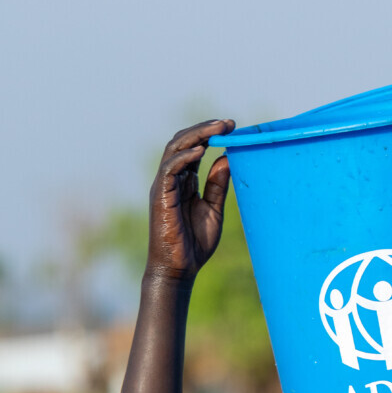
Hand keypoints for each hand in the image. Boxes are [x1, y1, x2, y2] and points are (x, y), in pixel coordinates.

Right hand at [145, 119, 235, 282]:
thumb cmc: (194, 245)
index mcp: (184, 182)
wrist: (180, 269)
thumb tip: (227, 158)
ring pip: (174, 149)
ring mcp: (163, 186)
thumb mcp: (213, 210)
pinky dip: (183, 157)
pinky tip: (200, 150)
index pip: (194, 148)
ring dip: (196, 135)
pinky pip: (169, 168)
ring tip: (217, 128)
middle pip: (183, 142)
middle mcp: (171, 179)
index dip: (210, 135)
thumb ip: (218, 185)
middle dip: (204, 129)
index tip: (231, 127)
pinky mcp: (160, 195)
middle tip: (227, 123)